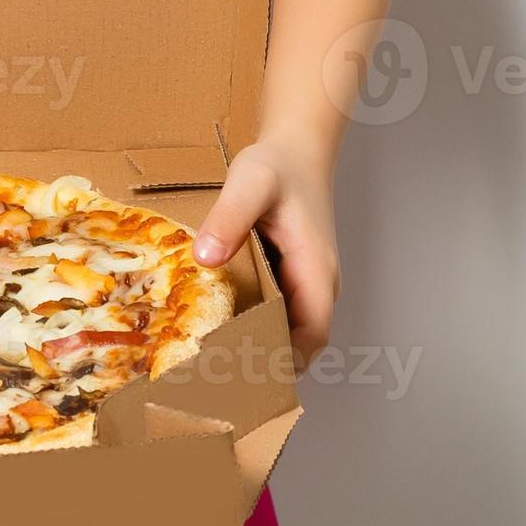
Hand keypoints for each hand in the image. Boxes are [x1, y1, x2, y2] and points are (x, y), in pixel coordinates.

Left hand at [194, 138, 339, 359]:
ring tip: (212, 362)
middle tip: (215, 376)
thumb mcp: (250, 182)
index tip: (240, 370)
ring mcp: (308, 284)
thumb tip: (206, 258)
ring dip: (260, 348)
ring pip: (291, 333)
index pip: (312, 336)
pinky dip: (256, 328)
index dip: (283, 360)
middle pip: (302, 344)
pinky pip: (280, 316)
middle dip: (266, 363)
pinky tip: (220, 328)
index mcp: (316, 271)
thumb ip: (230, 216)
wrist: (298, 148)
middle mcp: (318, 285)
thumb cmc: (279, 165)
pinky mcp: (293, 280)